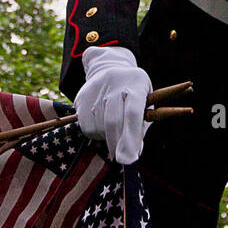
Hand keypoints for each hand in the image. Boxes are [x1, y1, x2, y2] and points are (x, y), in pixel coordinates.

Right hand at [75, 46, 153, 163]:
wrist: (110, 68)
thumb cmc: (134, 94)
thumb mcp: (145, 104)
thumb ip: (140, 128)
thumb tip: (132, 154)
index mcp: (136, 84)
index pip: (132, 113)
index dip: (131, 138)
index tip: (129, 160)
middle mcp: (115, 85)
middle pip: (113, 121)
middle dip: (117, 144)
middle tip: (122, 159)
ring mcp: (96, 90)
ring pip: (99, 126)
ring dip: (107, 138)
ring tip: (114, 131)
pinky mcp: (82, 98)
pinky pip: (87, 126)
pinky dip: (96, 134)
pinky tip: (102, 125)